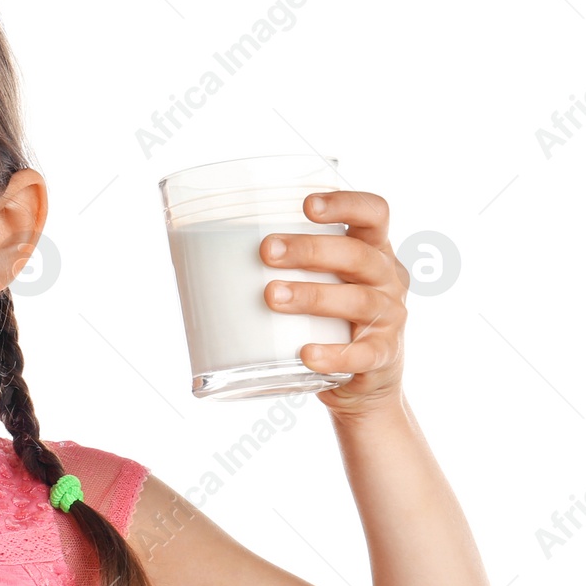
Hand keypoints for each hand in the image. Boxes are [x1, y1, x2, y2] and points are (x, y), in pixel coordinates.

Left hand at [260, 190, 408, 418]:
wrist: (364, 381)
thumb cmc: (328, 319)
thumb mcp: (318, 282)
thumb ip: (283, 265)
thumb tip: (196, 257)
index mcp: (373, 251)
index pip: (374, 214)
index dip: (346, 204)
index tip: (306, 205)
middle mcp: (388, 278)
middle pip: (357, 255)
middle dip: (311, 250)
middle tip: (267, 250)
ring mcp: (389, 318)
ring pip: (357, 300)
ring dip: (313, 295)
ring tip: (272, 296)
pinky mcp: (381, 356)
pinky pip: (361, 354)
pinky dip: (333, 354)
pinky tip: (305, 354)